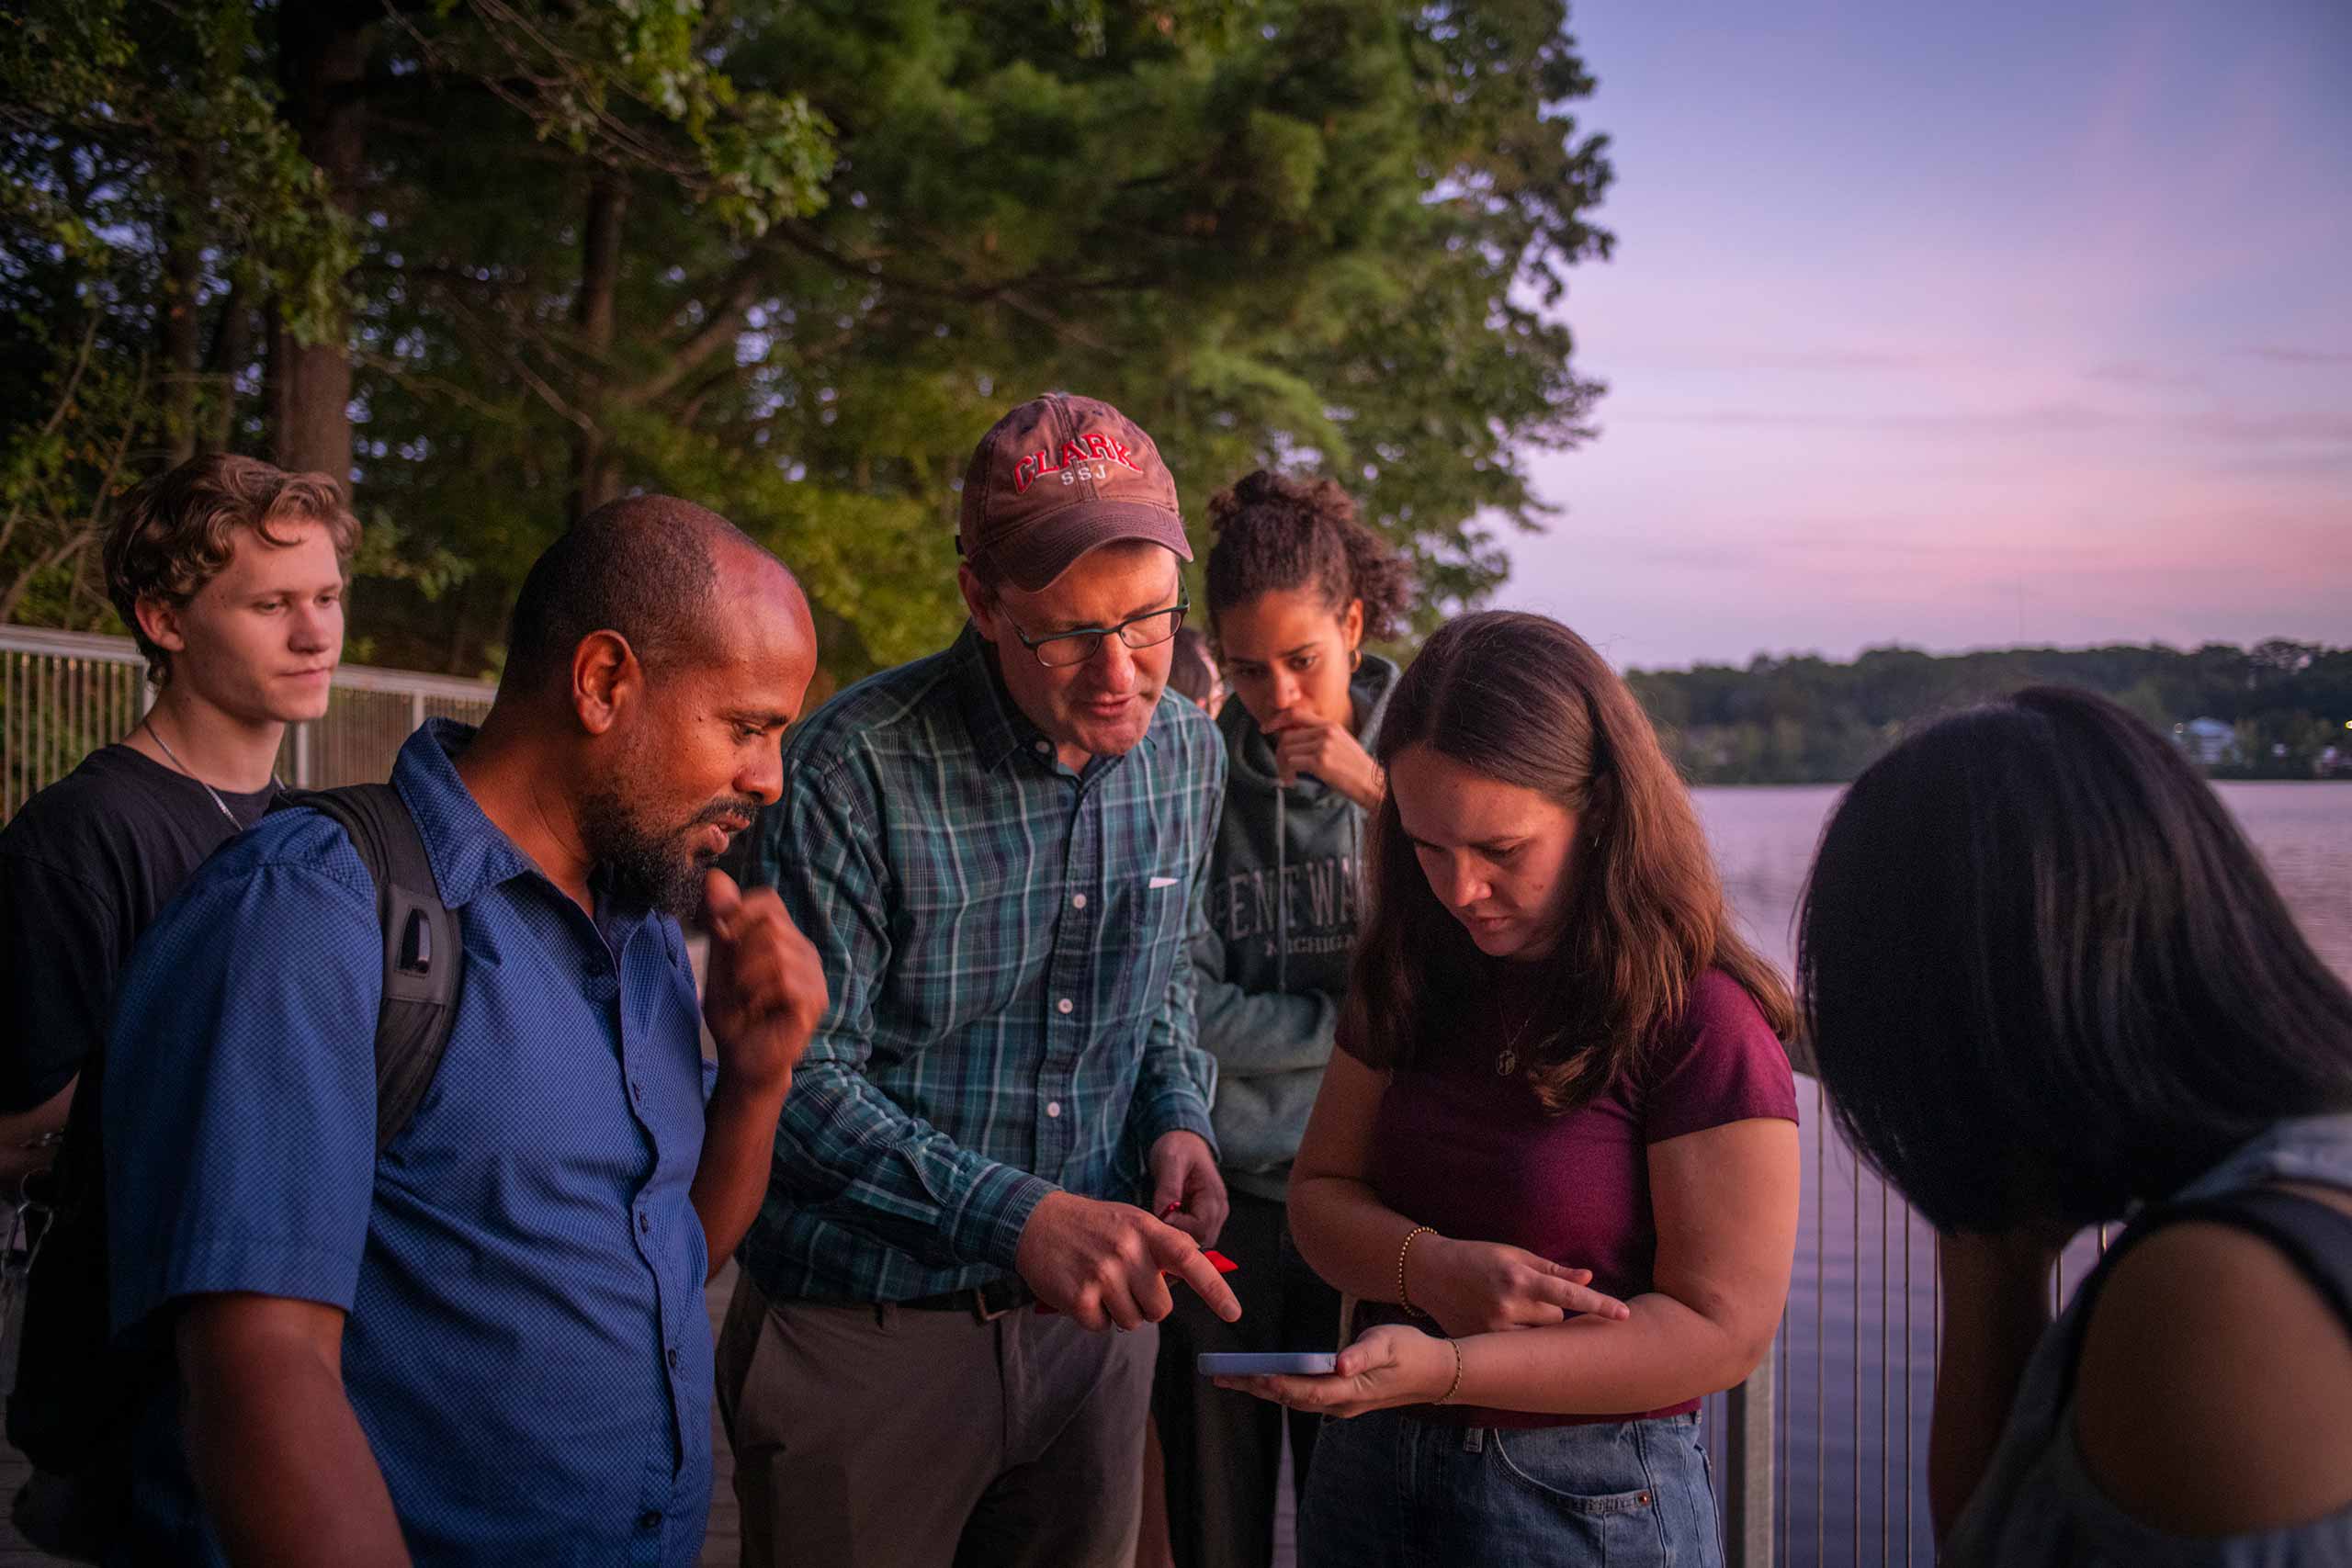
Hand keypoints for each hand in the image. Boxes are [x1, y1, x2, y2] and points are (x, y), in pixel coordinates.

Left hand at [701, 870, 826, 1095]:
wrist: (742, 1060)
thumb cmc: (734, 1014)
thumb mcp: (719, 963)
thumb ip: (720, 922)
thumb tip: (713, 875)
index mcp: (782, 938)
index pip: (767, 900)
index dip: (738, 911)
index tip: (720, 937)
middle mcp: (803, 952)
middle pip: (769, 924)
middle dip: (739, 949)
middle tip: (734, 979)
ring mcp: (813, 976)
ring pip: (776, 950)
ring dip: (746, 975)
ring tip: (744, 997)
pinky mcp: (814, 1001)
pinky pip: (785, 980)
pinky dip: (760, 993)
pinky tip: (757, 1008)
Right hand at [1014, 1191, 1242, 1331]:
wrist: (1036, 1222)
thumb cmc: (1092, 1225)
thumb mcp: (1132, 1222)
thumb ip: (1162, 1246)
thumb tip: (1193, 1275)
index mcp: (1146, 1230)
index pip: (1190, 1260)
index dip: (1215, 1289)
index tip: (1233, 1313)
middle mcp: (1127, 1251)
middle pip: (1161, 1308)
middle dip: (1147, 1304)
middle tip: (1125, 1283)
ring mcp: (1102, 1274)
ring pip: (1133, 1322)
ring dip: (1119, 1312)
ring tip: (1100, 1284)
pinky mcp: (1078, 1297)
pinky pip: (1102, 1326)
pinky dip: (1094, 1317)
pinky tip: (1082, 1291)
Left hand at [1149, 1131, 1229, 1247]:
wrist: (1184, 1141)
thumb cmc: (1178, 1147)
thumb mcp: (1169, 1161)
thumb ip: (1168, 1189)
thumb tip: (1164, 1216)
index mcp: (1213, 1196)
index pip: (1200, 1228)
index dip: (1177, 1228)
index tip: (1158, 1217)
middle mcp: (1218, 1210)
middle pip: (1202, 1240)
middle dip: (1178, 1238)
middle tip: (1156, 1226)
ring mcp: (1213, 1215)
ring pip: (1198, 1242)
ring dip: (1179, 1238)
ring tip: (1160, 1223)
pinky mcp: (1204, 1218)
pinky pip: (1194, 1236)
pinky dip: (1180, 1235)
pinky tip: (1166, 1223)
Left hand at [1215, 1323, 1456, 1418]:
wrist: (1434, 1373)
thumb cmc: (1411, 1351)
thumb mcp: (1390, 1344)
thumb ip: (1364, 1354)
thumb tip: (1341, 1363)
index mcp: (1351, 1388)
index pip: (1307, 1391)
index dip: (1280, 1385)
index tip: (1255, 1377)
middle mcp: (1341, 1401)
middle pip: (1290, 1398)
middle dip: (1255, 1387)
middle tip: (1221, 1376)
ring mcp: (1340, 1402)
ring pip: (1292, 1399)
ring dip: (1261, 1389)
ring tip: (1230, 1378)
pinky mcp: (1340, 1396)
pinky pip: (1301, 1395)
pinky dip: (1277, 1388)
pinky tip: (1262, 1380)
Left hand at [1263, 707, 1382, 809]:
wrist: (1372, 783)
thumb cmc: (1355, 768)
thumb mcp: (1340, 743)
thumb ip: (1318, 737)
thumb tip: (1289, 738)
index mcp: (1330, 725)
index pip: (1296, 713)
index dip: (1277, 720)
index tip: (1265, 729)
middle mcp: (1326, 732)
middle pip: (1287, 736)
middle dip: (1279, 754)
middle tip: (1283, 770)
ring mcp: (1323, 746)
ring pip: (1287, 750)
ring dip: (1283, 766)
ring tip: (1289, 777)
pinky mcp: (1320, 762)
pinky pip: (1292, 762)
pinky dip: (1288, 773)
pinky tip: (1293, 782)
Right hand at [1410, 1234, 1629, 1336]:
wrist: (1430, 1273)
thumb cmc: (1477, 1257)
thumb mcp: (1513, 1255)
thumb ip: (1552, 1269)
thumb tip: (1588, 1278)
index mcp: (1519, 1279)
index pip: (1569, 1295)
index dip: (1599, 1304)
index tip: (1625, 1315)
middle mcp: (1508, 1307)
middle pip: (1556, 1319)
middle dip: (1548, 1309)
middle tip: (1524, 1295)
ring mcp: (1494, 1329)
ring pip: (1538, 1337)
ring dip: (1533, 1326)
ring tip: (1507, 1307)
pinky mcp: (1482, 1344)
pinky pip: (1517, 1348)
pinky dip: (1515, 1337)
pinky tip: (1494, 1319)